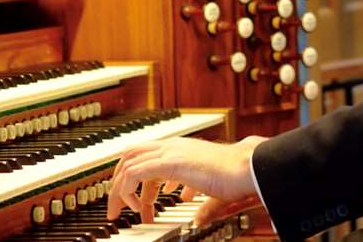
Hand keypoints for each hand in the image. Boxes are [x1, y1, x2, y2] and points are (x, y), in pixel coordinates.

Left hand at [106, 135, 266, 224]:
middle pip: (130, 154)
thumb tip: (197, 215)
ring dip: (121, 189)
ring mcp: (171, 152)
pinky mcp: (171, 162)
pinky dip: (129, 191)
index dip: (134, 176)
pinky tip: (139, 208)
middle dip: (118, 180)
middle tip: (118, 205)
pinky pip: (136, 173)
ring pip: (129, 163)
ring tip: (124, 212)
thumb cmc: (233, 175)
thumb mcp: (209, 189)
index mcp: (180, 149)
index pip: (145, 154)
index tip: (134, 200)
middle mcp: (172, 146)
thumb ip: (200, 200)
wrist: (244, 167)